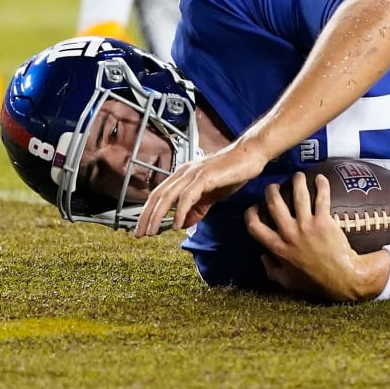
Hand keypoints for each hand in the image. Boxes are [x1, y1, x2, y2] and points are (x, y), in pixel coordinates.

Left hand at [133, 141, 268, 236]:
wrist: (251, 154)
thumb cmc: (234, 171)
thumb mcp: (212, 194)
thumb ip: (198, 208)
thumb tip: (184, 223)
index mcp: (183, 175)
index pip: (159, 194)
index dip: (148, 211)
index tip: (142, 228)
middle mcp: (184, 172)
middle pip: (157, 196)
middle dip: (146, 216)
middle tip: (139, 234)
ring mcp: (193, 173)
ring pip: (168, 196)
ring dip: (157, 216)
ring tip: (152, 232)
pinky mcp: (205, 177)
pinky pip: (187, 196)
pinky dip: (179, 211)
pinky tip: (177, 224)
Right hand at [244, 173, 364, 301]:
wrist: (340, 278)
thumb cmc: (314, 281)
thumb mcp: (286, 282)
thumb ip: (271, 270)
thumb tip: (263, 256)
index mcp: (277, 247)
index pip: (254, 226)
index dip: (251, 213)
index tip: (255, 207)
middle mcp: (289, 232)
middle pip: (274, 203)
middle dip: (272, 190)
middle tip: (275, 186)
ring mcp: (307, 225)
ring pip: (298, 194)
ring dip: (297, 181)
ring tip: (298, 176)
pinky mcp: (324, 221)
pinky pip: (322, 197)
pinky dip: (321, 185)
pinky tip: (321, 178)